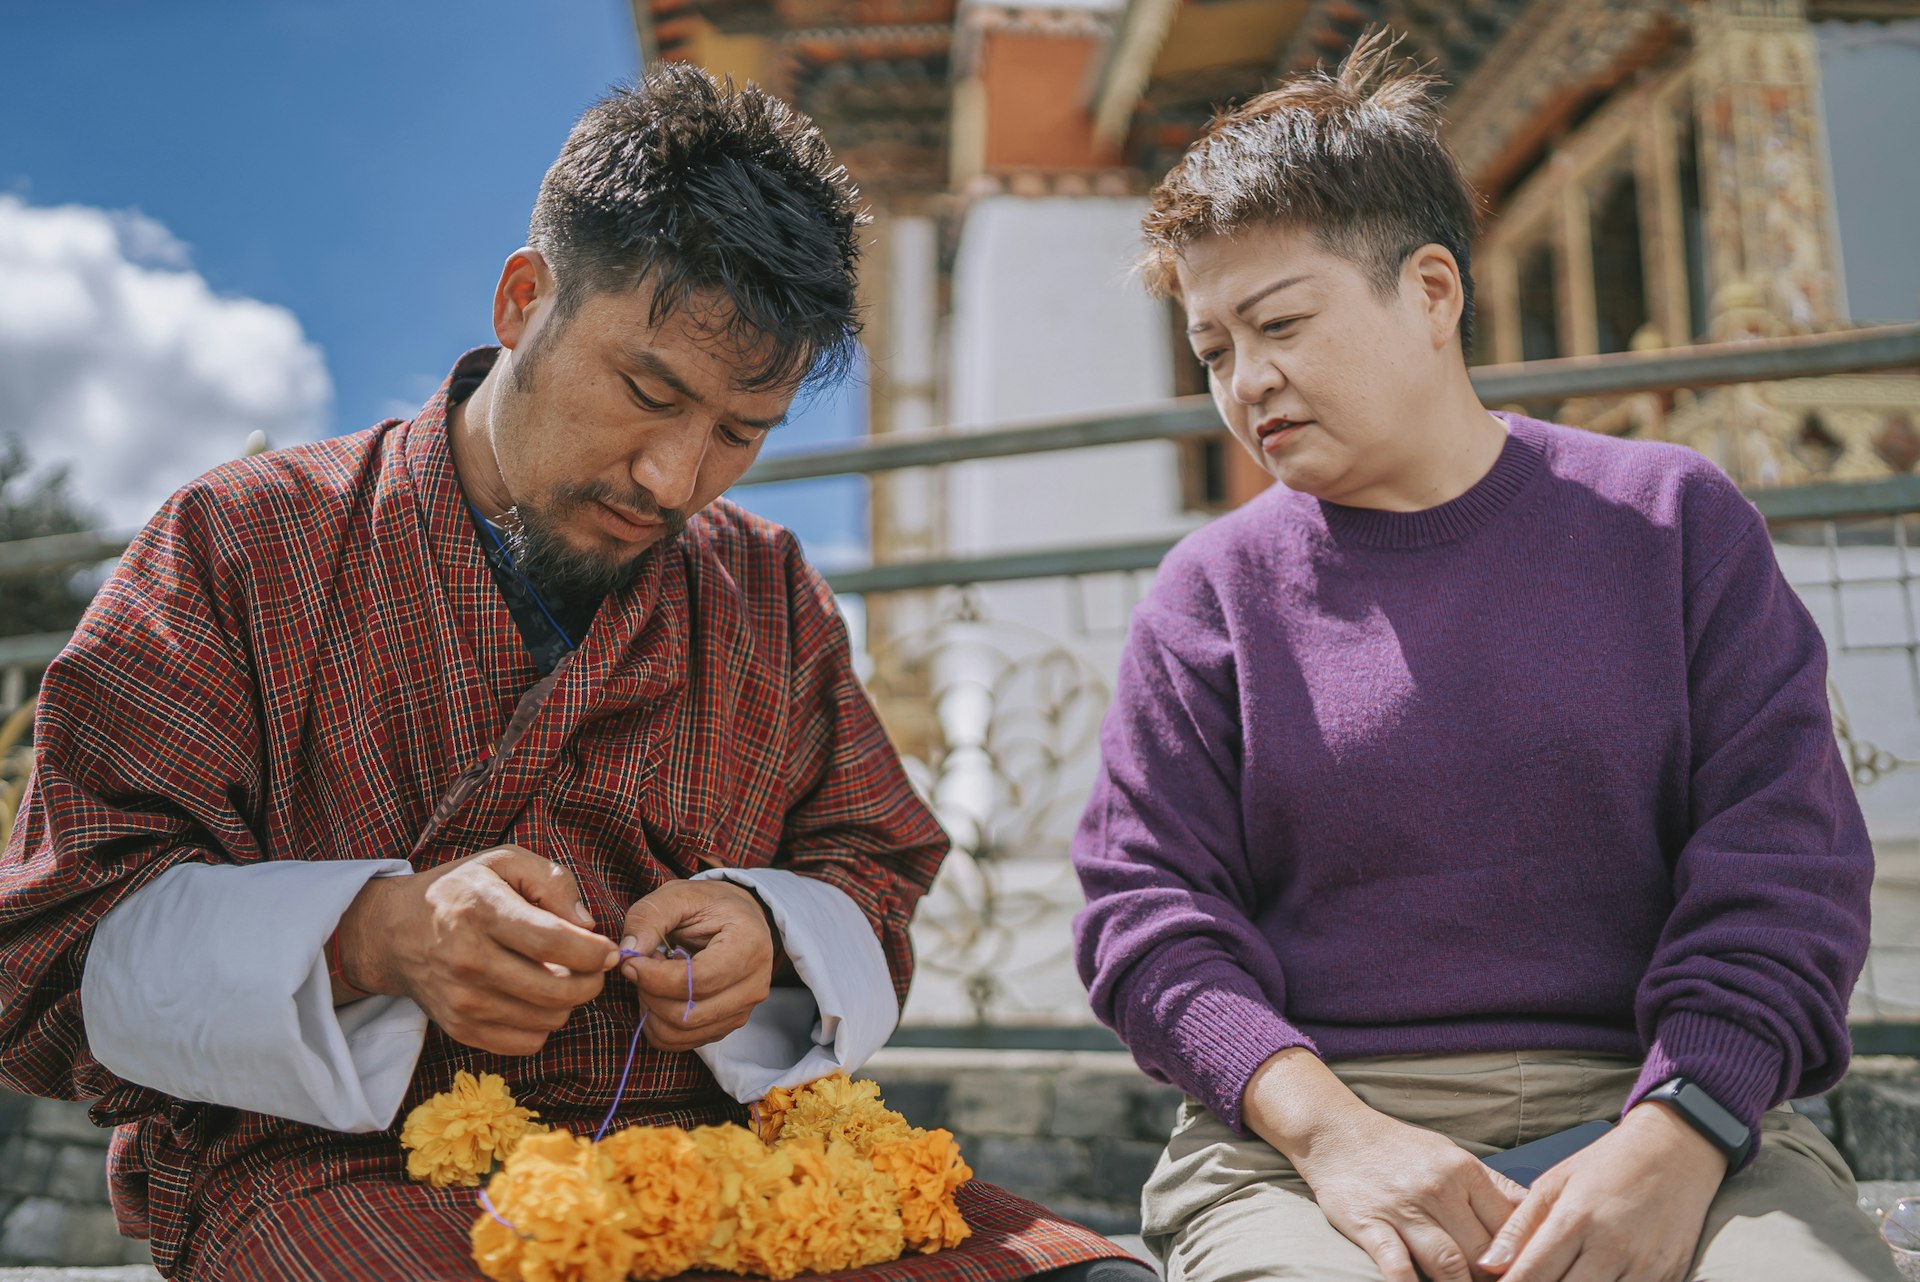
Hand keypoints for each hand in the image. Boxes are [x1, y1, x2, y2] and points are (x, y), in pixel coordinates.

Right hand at [336, 844, 618, 1056]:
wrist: (396, 932)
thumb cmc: (462, 890)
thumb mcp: (505, 862)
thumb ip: (554, 882)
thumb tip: (588, 925)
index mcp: (481, 911)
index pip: (553, 942)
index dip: (593, 952)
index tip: (610, 952)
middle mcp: (468, 960)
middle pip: (556, 990)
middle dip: (591, 981)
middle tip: (593, 967)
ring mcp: (462, 1000)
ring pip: (547, 1020)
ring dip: (568, 1002)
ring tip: (560, 977)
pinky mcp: (460, 1029)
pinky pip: (527, 1043)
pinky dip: (543, 1024)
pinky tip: (536, 998)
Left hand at [619, 880, 776, 1051]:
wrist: (737, 918)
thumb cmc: (709, 904)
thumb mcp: (678, 895)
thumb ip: (649, 917)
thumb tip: (627, 954)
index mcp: (749, 946)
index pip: (700, 981)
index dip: (655, 977)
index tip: (631, 961)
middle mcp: (753, 986)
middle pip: (687, 1014)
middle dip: (649, 993)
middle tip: (640, 966)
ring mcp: (741, 1011)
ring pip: (680, 1033)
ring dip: (650, 1009)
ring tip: (651, 977)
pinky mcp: (725, 1026)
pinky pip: (680, 1041)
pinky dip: (656, 1022)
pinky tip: (659, 993)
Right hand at [1244, 1049, 1525, 1281]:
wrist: (1335, 1132)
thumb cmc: (1399, 1149)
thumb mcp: (1451, 1154)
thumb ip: (1491, 1186)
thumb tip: (1534, 1214)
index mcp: (1464, 1170)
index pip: (1509, 1226)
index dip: (1522, 1257)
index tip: (1526, 1273)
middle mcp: (1438, 1189)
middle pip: (1482, 1253)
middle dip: (1494, 1281)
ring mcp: (1403, 1209)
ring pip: (1448, 1265)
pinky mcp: (1370, 1225)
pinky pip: (1397, 1268)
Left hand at [1479, 1102, 1728, 1281]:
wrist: (1676, 1152)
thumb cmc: (1607, 1165)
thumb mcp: (1554, 1184)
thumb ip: (1519, 1227)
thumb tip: (1488, 1265)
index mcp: (1576, 1220)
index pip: (1532, 1275)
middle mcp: (1611, 1248)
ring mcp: (1643, 1268)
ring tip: (1558, 1278)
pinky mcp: (1668, 1277)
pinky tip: (1588, 1281)